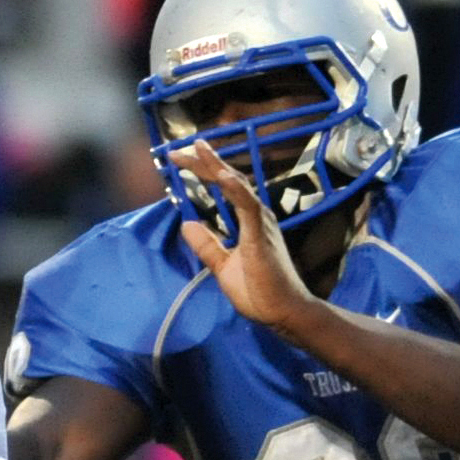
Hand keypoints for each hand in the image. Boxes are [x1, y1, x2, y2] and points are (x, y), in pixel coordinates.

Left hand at [172, 141, 318, 338]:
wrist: (280, 312)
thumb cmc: (258, 290)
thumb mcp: (222, 264)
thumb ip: (207, 244)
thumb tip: (187, 223)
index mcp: (247, 221)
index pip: (223, 188)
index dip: (203, 171)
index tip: (179, 159)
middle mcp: (256, 215)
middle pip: (229, 180)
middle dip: (205, 162)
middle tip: (180, 148)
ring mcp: (260, 223)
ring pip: (238, 187)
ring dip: (217, 167)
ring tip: (198, 150)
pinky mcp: (261, 236)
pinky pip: (247, 208)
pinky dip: (235, 190)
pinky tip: (222, 176)